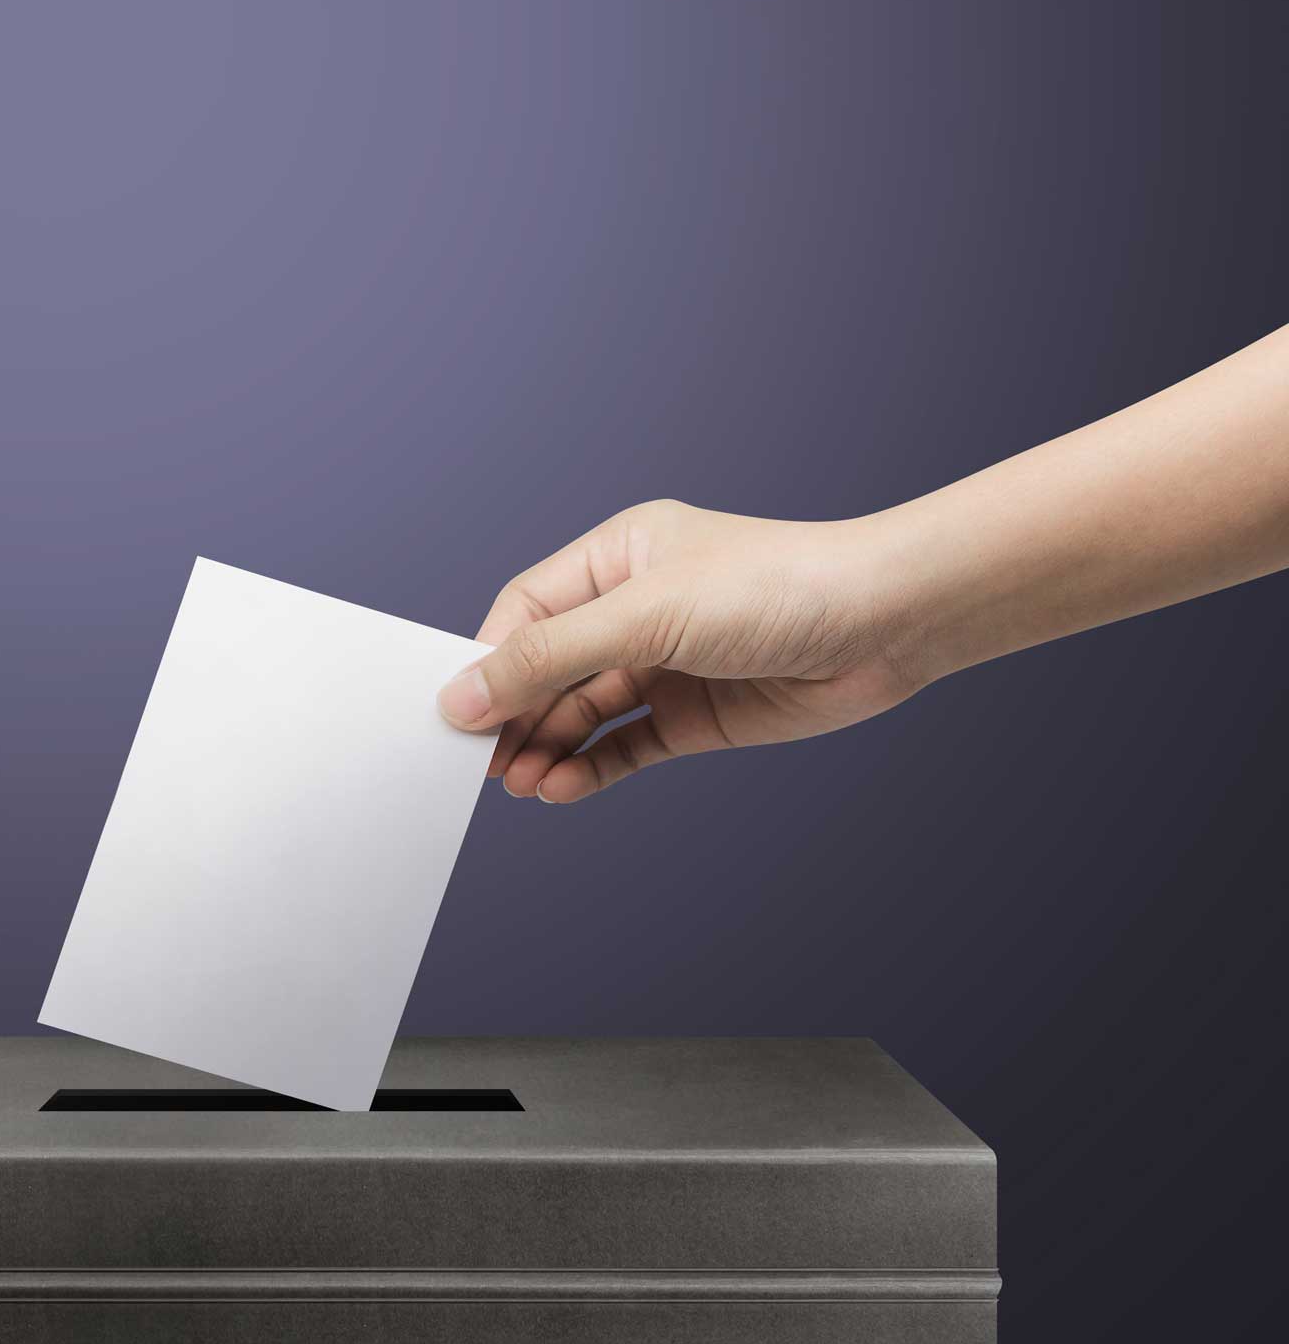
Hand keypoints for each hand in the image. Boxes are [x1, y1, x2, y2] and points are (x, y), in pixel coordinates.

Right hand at [437, 501, 918, 803]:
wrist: (887, 623)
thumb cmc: (777, 587)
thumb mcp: (646, 616)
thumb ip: (551, 658)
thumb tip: (465, 694)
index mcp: (619, 556)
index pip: (527, 611)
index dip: (489, 662)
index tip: (455, 714)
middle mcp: (636, 607)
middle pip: (548, 667)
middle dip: (514, 716)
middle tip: (477, 764)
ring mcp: (665, 663)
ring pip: (581, 712)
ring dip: (547, 748)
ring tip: (518, 784)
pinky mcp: (693, 713)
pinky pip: (622, 744)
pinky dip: (589, 768)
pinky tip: (560, 787)